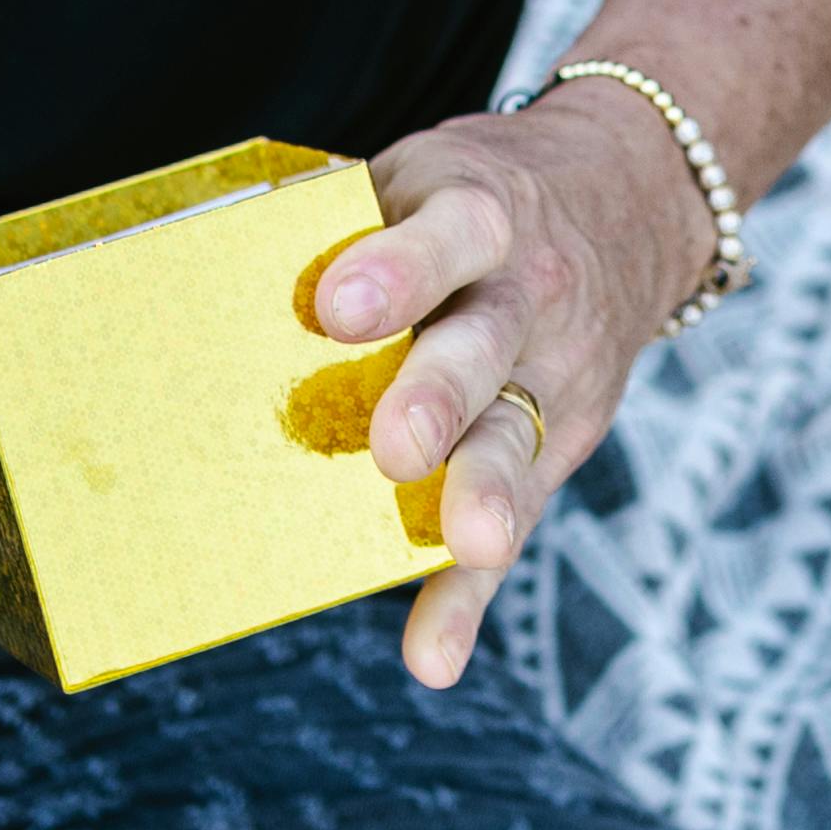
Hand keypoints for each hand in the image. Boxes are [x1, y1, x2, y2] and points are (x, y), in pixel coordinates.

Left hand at [315, 79, 726, 687]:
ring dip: (484, 494)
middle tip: (394, 448)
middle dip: (441, 396)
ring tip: (466, 541)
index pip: (453, 231)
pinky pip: (516, 519)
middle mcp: (527, 296)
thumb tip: (200, 268)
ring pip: (514, 436)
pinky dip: (470, 594)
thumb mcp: (429, 175)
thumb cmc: (476, 204)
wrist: (630, 198)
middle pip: (485, 346)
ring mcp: (553, 372)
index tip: (336, 305)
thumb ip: (353, 224)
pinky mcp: (561, 439)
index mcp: (483, 213)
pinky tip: (431, 654)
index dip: (400, 267)